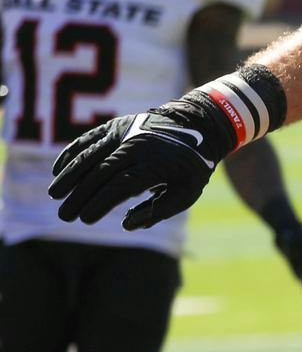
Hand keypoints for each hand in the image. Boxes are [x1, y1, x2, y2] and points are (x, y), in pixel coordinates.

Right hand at [50, 94, 233, 229]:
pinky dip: (72, 154)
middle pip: (100, 174)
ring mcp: (123, 134)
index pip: (120, 187)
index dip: (100, 203)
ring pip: (89, 156)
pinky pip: (88, 140)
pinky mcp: (114, 126)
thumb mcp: (186, 194)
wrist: (197, 127)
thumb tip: (127, 225)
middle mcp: (135, 147)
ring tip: (54, 194)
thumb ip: (158, 211)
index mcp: (154, 166)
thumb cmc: (191, 168)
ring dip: (69, 176)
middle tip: (64, 215)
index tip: (85, 219)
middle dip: (79, 196)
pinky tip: (58, 170)